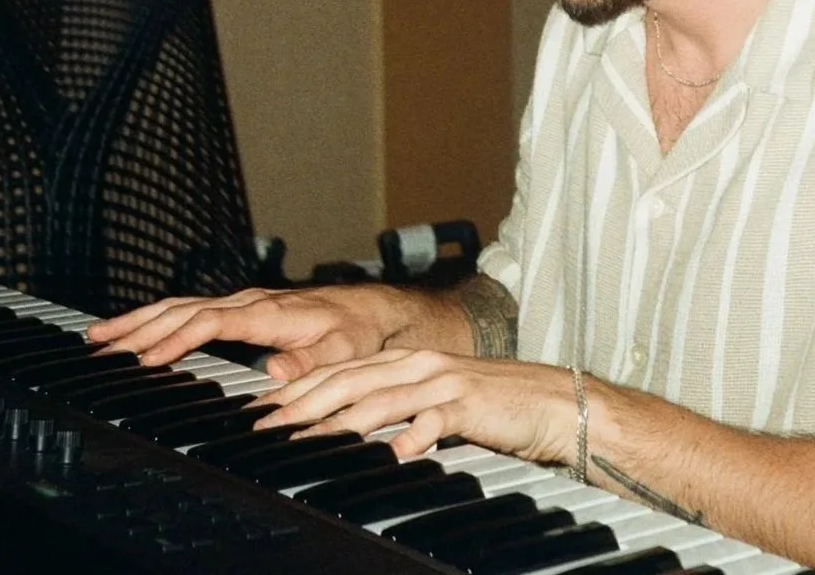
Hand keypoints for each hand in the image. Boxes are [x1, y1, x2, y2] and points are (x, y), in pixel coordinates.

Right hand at [86, 285, 415, 378]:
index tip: (145, 359)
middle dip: (139, 327)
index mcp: (267, 312)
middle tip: (99, 346)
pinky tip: (134, 331)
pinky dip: (156, 318)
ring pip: (179, 306)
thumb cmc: (355, 331)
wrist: (369, 310)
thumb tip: (274, 372)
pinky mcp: (239, 309)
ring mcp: (241, 303)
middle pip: (183, 310)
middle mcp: (248, 302)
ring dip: (139, 320)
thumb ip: (310, 362)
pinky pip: (189, 310)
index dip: (176, 339)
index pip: (211, 322)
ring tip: (98, 336)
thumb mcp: (343, 350)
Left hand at [252, 349, 578, 464]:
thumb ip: (394, 408)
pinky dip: (411, 437)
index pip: (341, 371)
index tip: (262, 409)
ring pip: (382, 399)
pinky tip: (391, 453)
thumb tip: (346, 427)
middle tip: (266, 424)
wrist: (552, 403)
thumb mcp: (435, 401)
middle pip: (350, 381)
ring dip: (341, 421)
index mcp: (407, 361)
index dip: (298, 388)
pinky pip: (434, 422)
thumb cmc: (492, 407)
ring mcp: (444, 383)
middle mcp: (419, 365)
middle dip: (303, 403)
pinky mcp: (470, 405)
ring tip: (307, 438)